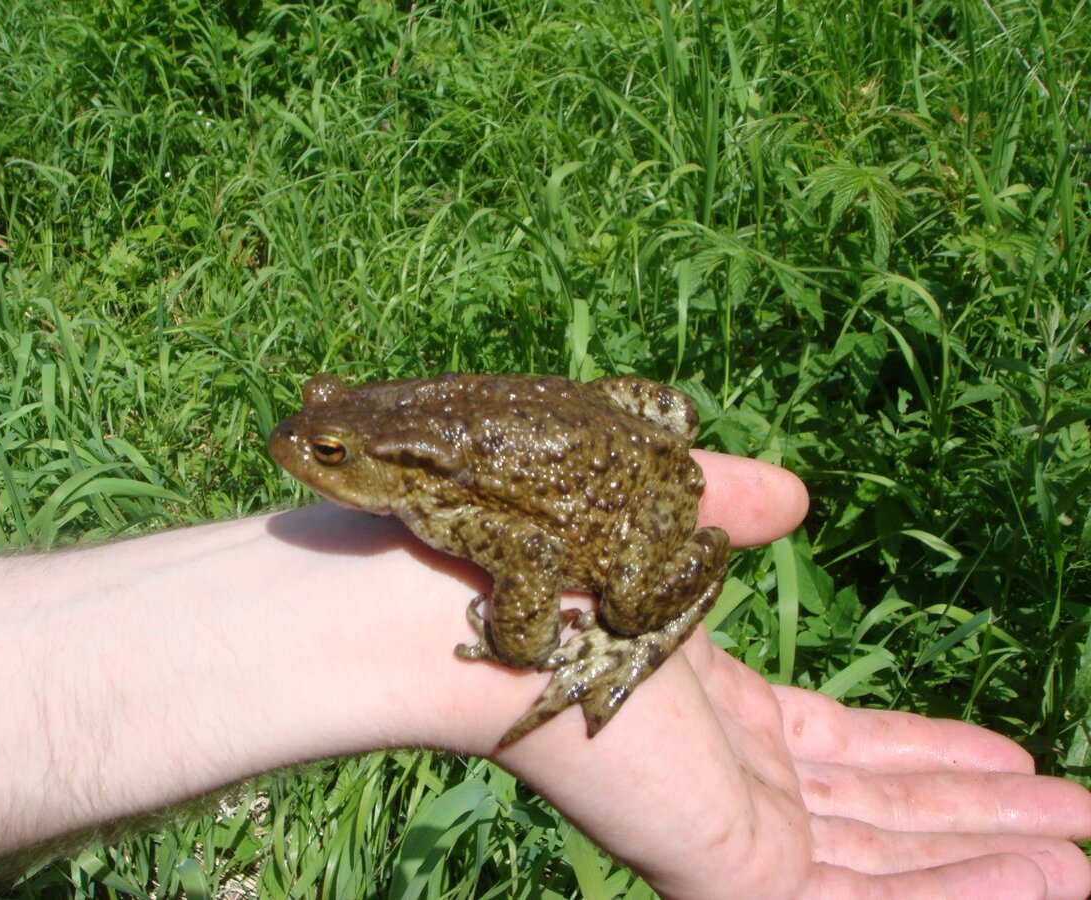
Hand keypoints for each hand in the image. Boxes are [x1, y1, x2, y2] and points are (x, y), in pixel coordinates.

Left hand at [490, 453, 1090, 898]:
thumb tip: (793, 498)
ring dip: (994, 864)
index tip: (1008, 756)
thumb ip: (734, 512)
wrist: (467, 598)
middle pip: (879, 817)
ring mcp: (725, 834)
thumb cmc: (553, 538)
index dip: (927, 759)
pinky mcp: (730, 874)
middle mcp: (720, 777)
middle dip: (980, 820)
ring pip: (887, 870)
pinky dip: (969, 897)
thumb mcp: (672, 516)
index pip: (837, 754)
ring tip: (1084, 855)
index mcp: (705, 707)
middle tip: (1080, 818)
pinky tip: (1056, 880)